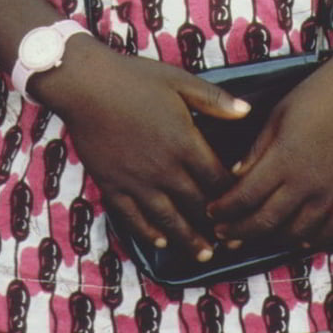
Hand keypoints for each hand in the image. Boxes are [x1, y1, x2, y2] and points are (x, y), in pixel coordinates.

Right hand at [44, 40, 250, 262]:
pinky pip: (134, 217)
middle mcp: (164, 168)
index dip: (232, 195)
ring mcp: (137, 181)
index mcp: (184, 142)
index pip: (216, 178)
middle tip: (230, 241)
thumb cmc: (133, 79)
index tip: (242, 205)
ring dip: (188, 238)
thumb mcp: (179, 81)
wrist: (86, 85)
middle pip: (195, 204)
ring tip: (203, 253)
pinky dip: (149, 232)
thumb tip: (247, 111)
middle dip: (215, 225)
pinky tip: (161, 242)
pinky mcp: (113, 185)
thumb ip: (214, 100)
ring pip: (168, 219)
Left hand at [206, 52, 332, 253]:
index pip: (245, 197)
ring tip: (254, 238)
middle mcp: (307, 183)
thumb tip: (236, 176)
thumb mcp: (277, 115)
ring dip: (270, 240)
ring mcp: (332, 193)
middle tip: (223, 234)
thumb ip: (257, 150)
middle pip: (266, 221)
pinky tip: (298, 240)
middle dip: (239, 231)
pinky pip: (330, 231)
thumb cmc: (316, 96)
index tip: (212, 212)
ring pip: (295, 233)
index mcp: (284, 159)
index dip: (225, 209)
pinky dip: (311, 240)